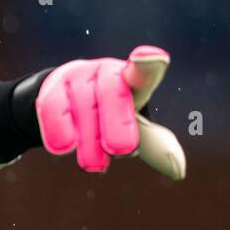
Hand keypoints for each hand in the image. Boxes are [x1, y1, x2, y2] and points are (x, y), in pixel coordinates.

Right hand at [34, 45, 185, 179]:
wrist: (66, 103)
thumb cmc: (110, 115)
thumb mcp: (133, 127)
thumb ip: (154, 145)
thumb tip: (179, 171)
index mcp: (132, 80)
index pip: (144, 72)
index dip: (147, 65)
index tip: (153, 58)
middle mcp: (105, 71)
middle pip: (112, 93)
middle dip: (117, 123)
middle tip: (122, 151)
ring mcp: (76, 77)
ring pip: (83, 106)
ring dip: (90, 139)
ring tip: (95, 166)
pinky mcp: (50, 88)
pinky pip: (52, 109)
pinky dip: (58, 131)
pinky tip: (63, 149)